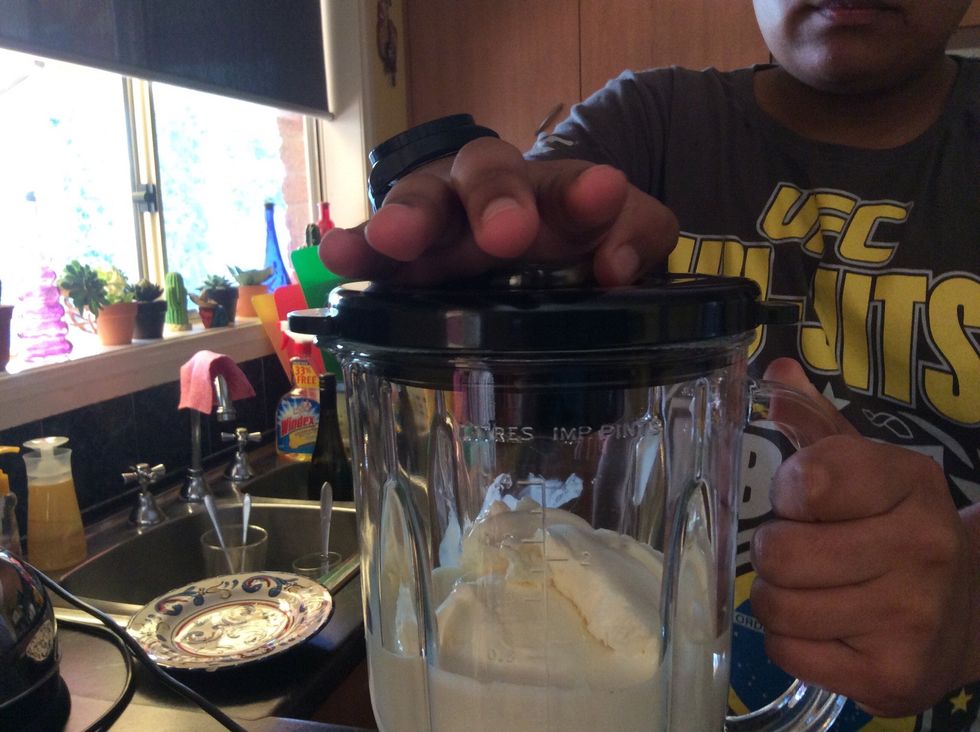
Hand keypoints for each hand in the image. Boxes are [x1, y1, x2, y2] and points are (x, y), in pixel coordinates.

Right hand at [319, 136, 677, 285]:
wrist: (518, 246)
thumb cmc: (571, 237)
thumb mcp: (620, 233)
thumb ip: (634, 236)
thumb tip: (616, 266)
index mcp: (553, 193)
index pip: (570, 185)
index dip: (584, 194)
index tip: (603, 196)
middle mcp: (492, 194)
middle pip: (485, 175)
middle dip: (492, 200)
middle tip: (504, 236)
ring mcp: (443, 223)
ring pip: (422, 202)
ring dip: (407, 219)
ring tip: (389, 241)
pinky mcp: (404, 258)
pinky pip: (377, 251)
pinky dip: (359, 251)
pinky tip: (337, 260)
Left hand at [750, 358, 979, 716]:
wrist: (968, 612)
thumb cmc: (896, 528)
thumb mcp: (867, 468)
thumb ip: (816, 422)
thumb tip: (776, 373)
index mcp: (911, 482)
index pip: (809, 480)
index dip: (788, 494)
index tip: (802, 502)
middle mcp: (921, 548)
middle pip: (780, 553)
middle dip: (775, 553)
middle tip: (802, 552)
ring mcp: (910, 617)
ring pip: (777, 606)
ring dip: (779, 599)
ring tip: (814, 589)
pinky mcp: (891, 675)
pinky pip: (788, 653)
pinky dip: (791, 642)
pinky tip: (826, 627)